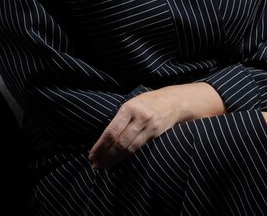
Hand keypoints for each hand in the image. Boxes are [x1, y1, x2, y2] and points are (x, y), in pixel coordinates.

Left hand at [88, 83, 224, 169]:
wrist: (174, 102)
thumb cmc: (148, 101)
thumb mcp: (132, 102)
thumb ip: (120, 118)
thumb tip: (104, 138)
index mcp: (130, 108)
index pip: (112, 131)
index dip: (101, 146)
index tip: (92, 154)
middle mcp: (139, 118)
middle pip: (119, 142)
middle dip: (105, 155)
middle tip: (95, 165)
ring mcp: (148, 128)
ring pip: (128, 148)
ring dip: (114, 159)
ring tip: (103, 165)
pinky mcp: (154, 136)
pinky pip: (137, 148)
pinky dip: (125, 156)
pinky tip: (117, 160)